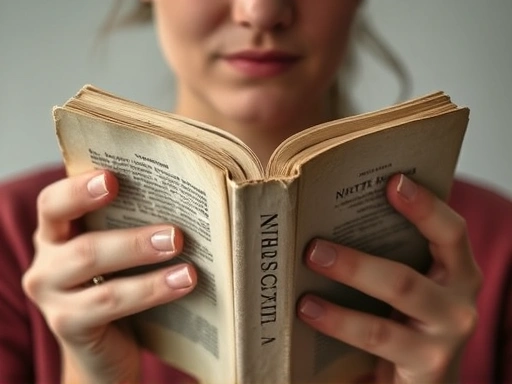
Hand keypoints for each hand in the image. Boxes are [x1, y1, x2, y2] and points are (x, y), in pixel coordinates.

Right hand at [22, 170, 196, 382]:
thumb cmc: (119, 283)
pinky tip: (182, 284)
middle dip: (133, 239)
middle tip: (176, 235)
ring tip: (186, 263)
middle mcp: (46, 262)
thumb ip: (133, 223)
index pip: (54, 204)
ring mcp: (52, 297)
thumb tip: (184, 198)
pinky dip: (150, 292)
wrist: (108, 344)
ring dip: (144, 263)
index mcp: (55, 233)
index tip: (113, 178)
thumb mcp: (120, 252)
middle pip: (83, 245)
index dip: (79, 189)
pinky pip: (109, 304)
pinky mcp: (67, 325)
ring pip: (96, 275)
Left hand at [298, 174, 481, 383]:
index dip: (425, 206)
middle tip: (312, 249)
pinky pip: (376, 340)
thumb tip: (330, 218)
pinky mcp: (427, 367)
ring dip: (342, 293)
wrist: (423, 379)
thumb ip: (390, 254)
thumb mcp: (409, 285)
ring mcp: (446, 338)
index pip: (450, 232)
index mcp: (457, 272)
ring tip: (303, 287)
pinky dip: (338, 323)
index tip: (393, 180)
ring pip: (389, 311)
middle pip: (404, 278)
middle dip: (354, 263)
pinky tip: (308, 312)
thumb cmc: (408, 320)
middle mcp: (458, 303)